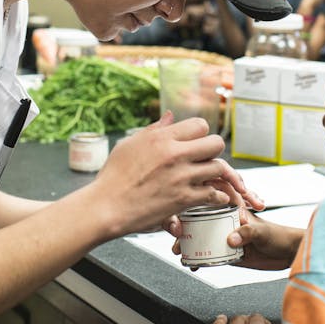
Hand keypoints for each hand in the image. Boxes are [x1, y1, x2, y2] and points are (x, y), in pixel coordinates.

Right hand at [92, 112, 253, 235]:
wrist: (106, 207)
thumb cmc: (113, 176)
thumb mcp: (128, 145)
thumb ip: (153, 129)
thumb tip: (170, 116)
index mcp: (161, 138)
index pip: (199, 124)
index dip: (200, 134)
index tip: (195, 142)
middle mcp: (175, 154)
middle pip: (216, 143)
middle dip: (212, 150)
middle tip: (205, 158)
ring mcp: (181, 177)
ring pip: (218, 168)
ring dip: (215, 173)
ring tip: (209, 177)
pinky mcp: (184, 199)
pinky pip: (213, 194)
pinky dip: (217, 197)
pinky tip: (215, 197)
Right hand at [171, 209, 299, 270]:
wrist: (290, 254)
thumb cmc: (280, 235)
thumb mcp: (262, 231)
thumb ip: (247, 233)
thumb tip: (230, 239)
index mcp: (234, 213)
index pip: (210, 209)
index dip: (194, 215)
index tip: (183, 223)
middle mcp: (228, 225)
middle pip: (202, 226)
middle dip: (188, 233)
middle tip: (178, 243)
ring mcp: (229, 240)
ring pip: (204, 242)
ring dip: (192, 248)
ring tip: (181, 255)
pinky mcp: (231, 255)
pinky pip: (213, 257)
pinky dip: (202, 261)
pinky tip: (194, 265)